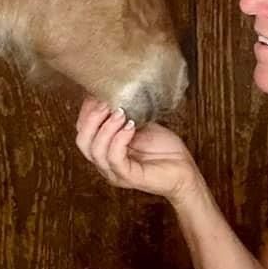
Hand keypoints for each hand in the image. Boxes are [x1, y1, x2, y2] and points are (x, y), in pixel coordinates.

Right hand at [75, 97, 199, 202]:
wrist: (184, 169)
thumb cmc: (163, 149)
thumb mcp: (139, 124)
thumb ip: (124, 114)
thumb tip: (112, 91)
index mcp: (104, 151)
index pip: (82, 132)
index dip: (86, 112)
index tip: (98, 95)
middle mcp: (105, 164)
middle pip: (82, 142)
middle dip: (91, 119)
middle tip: (106, 103)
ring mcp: (116, 173)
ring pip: (96, 151)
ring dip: (106, 127)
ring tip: (120, 113)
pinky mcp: (130, 177)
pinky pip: (115, 159)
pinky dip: (119, 139)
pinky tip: (130, 127)